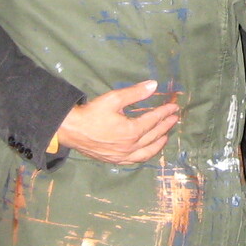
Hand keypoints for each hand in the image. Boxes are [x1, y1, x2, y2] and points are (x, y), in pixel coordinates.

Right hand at [54, 81, 180, 164]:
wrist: (72, 130)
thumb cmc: (92, 113)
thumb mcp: (114, 99)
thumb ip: (135, 93)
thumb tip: (154, 85)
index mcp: (132, 131)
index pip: (153, 120)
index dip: (164, 112)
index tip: (173, 107)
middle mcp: (131, 146)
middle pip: (153, 135)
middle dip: (165, 126)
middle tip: (174, 118)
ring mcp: (123, 156)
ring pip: (148, 151)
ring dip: (159, 143)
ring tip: (166, 135)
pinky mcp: (116, 160)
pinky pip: (136, 160)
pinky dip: (146, 154)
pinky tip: (148, 150)